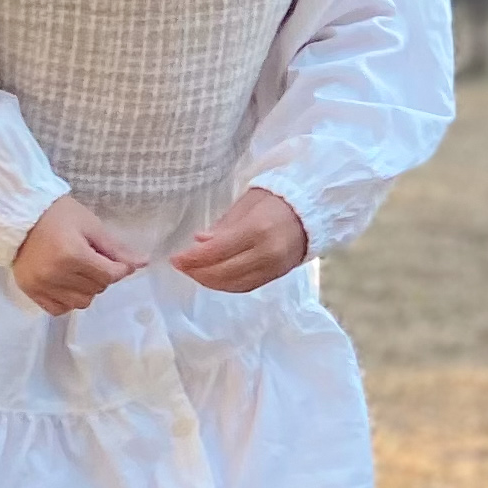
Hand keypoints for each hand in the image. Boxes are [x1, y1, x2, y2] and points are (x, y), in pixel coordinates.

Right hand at [11, 197, 143, 314]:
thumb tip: (143, 263)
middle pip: (97, 289)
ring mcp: (41, 285)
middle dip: (101, 276)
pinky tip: (65, 283)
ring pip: (81, 302)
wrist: (19, 216)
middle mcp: (55, 274)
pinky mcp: (30, 291)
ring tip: (78, 271)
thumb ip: (116, 248)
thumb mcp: (90, 225)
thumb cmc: (58, 215)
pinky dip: (67, 300)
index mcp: (72, 254)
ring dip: (86, 290)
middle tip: (91, 259)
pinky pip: (59, 309)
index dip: (119, 269)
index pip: (110, 275)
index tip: (115, 260)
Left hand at [171, 189, 309, 292]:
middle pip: (223, 272)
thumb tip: (199, 242)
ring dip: (209, 281)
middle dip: (197, 271)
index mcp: (256, 230)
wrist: (313, 211)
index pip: (217, 251)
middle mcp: (266, 253)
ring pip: (234, 284)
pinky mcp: (276, 276)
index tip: (175, 258)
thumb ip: (223, 226)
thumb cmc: (277, 201)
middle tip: (180, 266)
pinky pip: (246, 286)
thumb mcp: (247, 203)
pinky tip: (213, 279)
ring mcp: (273, 268)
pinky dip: (226, 285)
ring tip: (193, 273)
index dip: (192, 258)